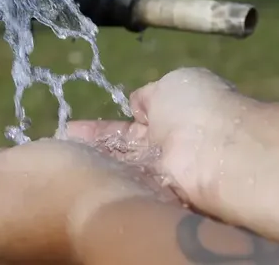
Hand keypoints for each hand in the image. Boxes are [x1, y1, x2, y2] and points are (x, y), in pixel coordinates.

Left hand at [0, 139, 163, 264]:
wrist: (118, 214)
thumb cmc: (48, 189)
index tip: (1, 153)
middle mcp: (7, 261)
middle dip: (8, 177)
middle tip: (29, 159)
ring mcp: (40, 257)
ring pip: (27, 209)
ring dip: (37, 185)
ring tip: (56, 167)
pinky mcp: (70, 249)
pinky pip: (56, 216)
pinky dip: (61, 198)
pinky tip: (74, 183)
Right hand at [68, 67, 261, 221]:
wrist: (218, 152)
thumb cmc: (197, 109)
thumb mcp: (172, 84)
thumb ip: (151, 95)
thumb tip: (138, 105)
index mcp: (175, 113)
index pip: (135, 120)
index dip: (107, 124)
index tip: (74, 127)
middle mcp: (167, 145)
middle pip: (123, 147)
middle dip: (93, 144)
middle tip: (62, 143)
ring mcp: (160, 172)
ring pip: (121, 166)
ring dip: (94, 162)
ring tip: (61, 158)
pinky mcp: (155, 195)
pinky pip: (125, 185)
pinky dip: (103, 180)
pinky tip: (76, 176)